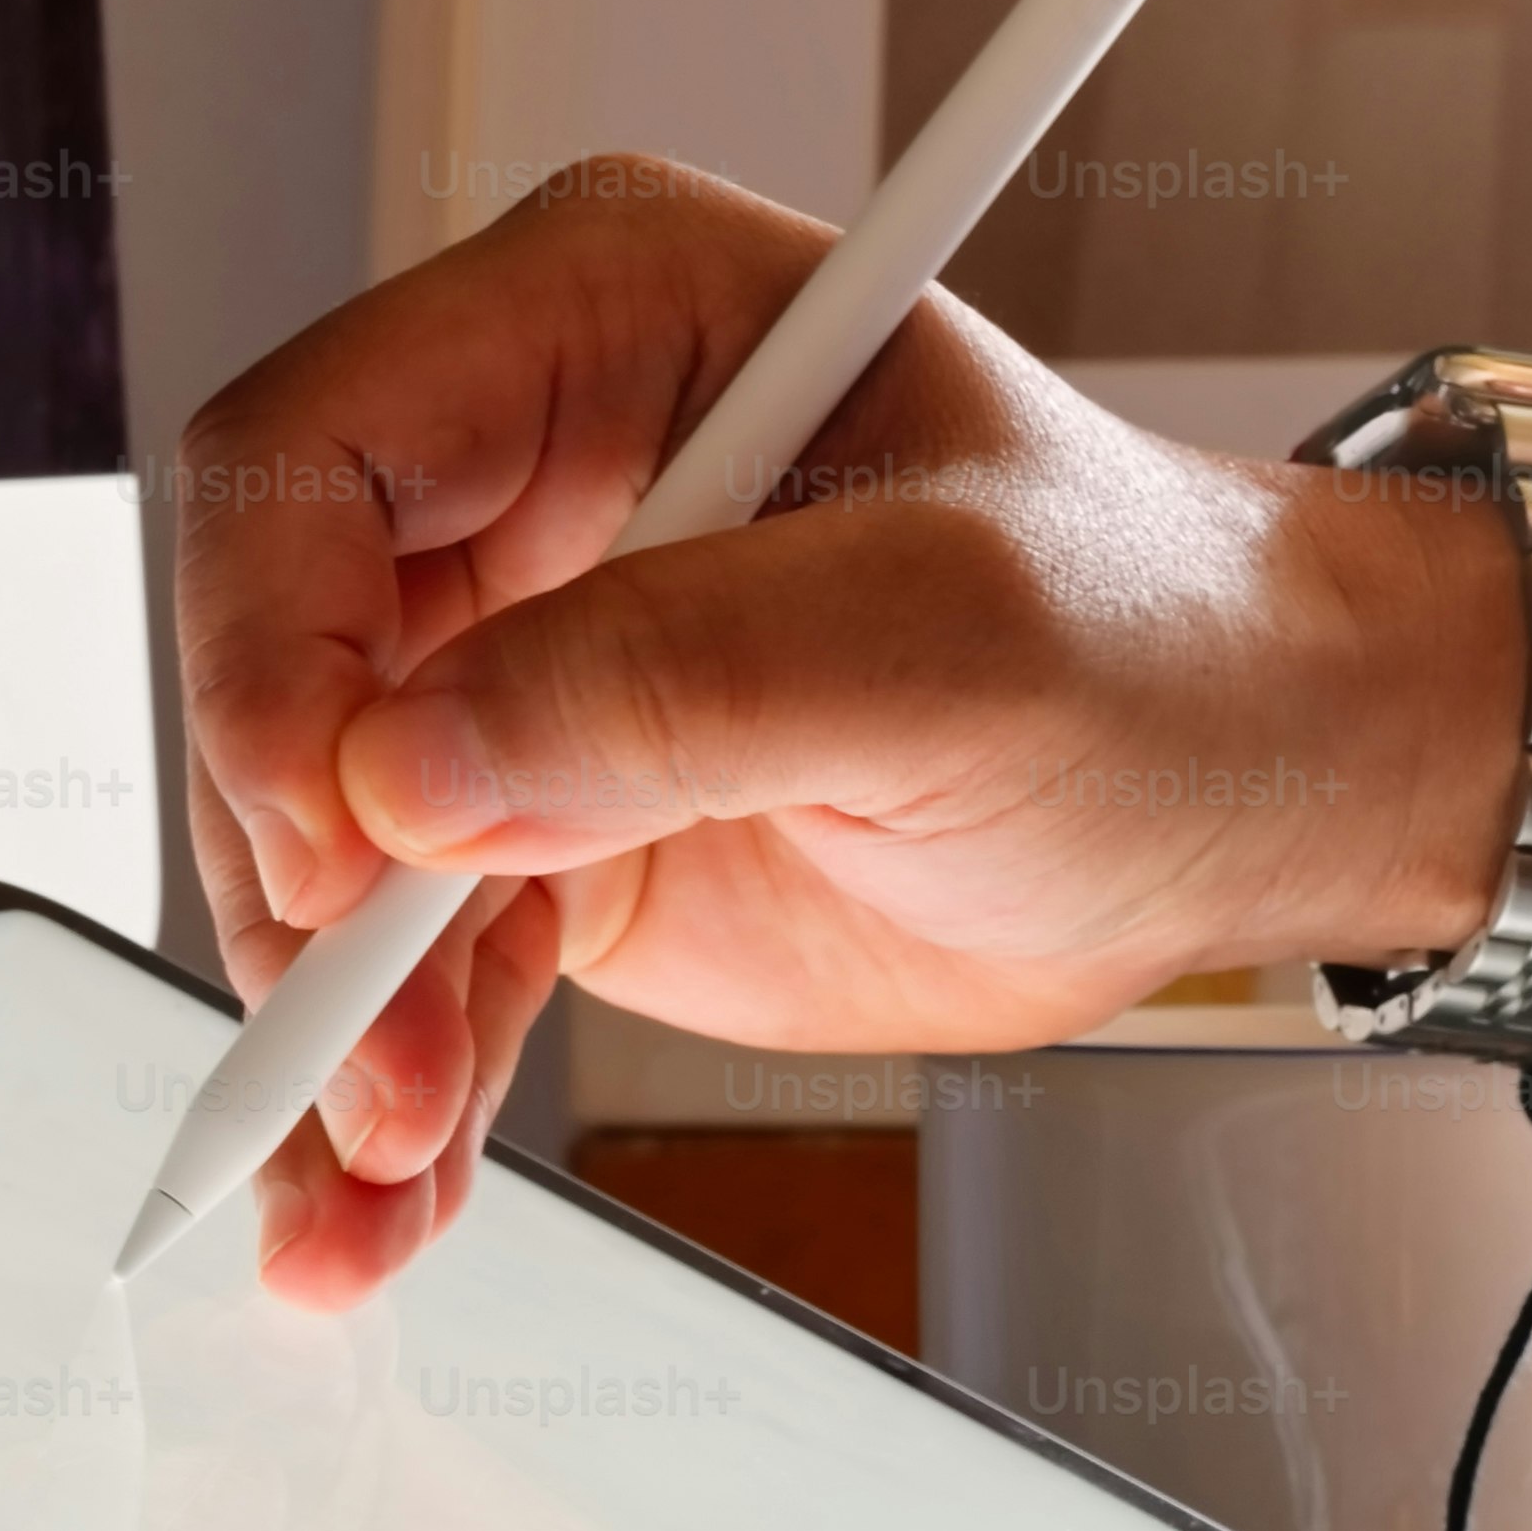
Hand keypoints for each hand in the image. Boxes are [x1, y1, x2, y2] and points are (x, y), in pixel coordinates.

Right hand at [170, 155, 1523, 1306]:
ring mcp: (522, 665)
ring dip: (329, 1036)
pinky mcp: (547, 830)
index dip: (277, 657)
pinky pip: (409, 970)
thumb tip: (412, 773)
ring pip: (317, 852)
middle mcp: (524, 484)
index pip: (310, 457)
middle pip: (278, 671)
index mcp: (598, 322)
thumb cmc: (1159, 640)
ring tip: (365, 1192)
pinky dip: (389, 1095)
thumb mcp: (957, 637)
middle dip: (302, 892)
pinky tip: (381, 1208)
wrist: (1254, 787)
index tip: (346, 851)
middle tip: (369, 1063)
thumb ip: (685, 679)